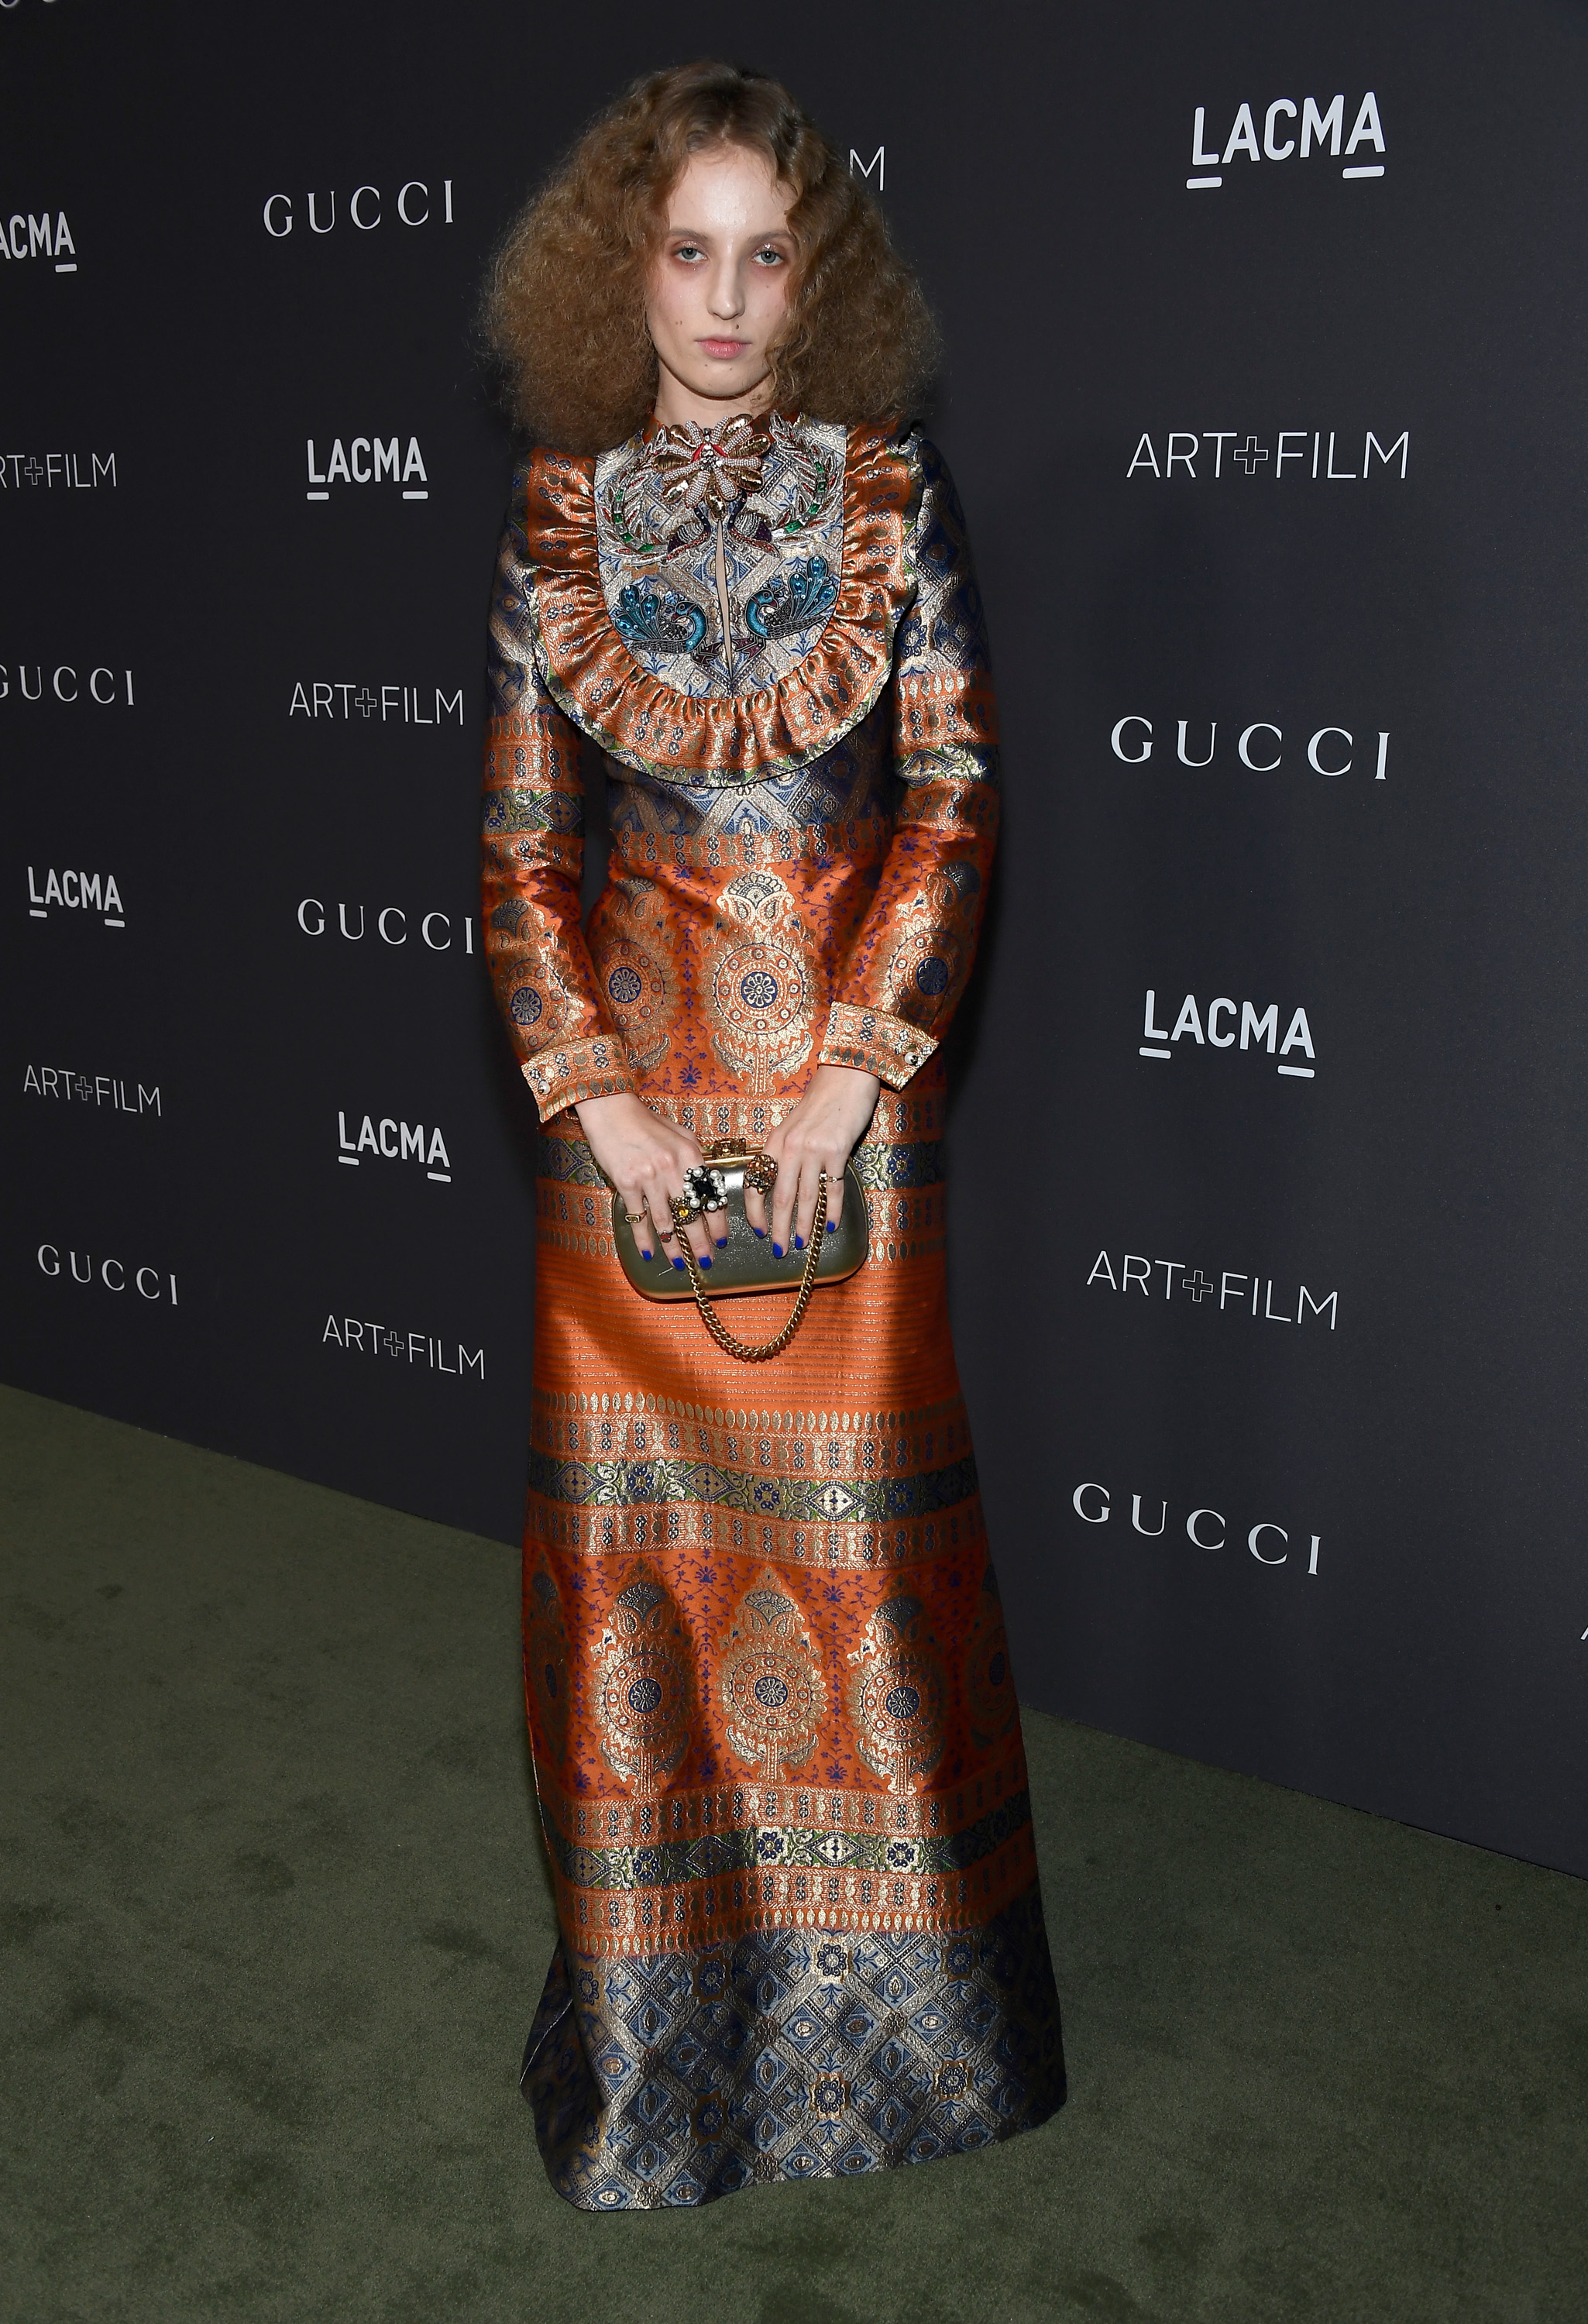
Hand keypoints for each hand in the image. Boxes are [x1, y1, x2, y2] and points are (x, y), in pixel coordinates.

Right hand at [572, 1093, 723, 1272]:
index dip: (717, 1222)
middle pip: (691, 1213)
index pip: (710, 1196)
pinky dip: (643, 1238)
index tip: (721, 1239)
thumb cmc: (646, 1122)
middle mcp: (673, 1168)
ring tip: (680, 1263)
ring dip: (674, 1246)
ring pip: (665, 1221)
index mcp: (691, 1155)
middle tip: (706, 1260)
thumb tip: (707, 1185)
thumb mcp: (680, 1135)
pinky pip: (638, 1217)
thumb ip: (694, 1159)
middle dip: (700, 1242)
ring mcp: (649, 1177)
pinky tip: (649, 1252)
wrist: (611, 1110)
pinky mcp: (626, 1183)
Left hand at [744, 1064, 880, 1255]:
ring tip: (804, 1244)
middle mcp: (789, 1147)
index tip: (758, 1229)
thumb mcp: (792, 1125)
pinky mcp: (838, 1150)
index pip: (756, 1183)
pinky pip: (833, 1187)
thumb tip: (781, 1184)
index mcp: (774, 1142)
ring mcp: (813, 1150)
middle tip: (779, 1250)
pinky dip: (832, 1209)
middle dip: (779, 1228)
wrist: (846, 1077)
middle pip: (780, 1198)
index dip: (755, 1211)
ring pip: (805, 1197)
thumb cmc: (820, 1102)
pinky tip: (830, 1225)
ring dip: (804, 1225)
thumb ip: (785, 1152)